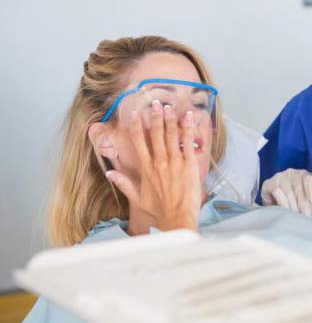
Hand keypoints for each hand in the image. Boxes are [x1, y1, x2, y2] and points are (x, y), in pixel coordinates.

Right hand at [106, 101, 200, 231]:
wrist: (177, 219)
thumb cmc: (159, 211)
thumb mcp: (137, 199)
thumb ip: (124, 184)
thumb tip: (110, 173)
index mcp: (146, 168)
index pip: (138, 142)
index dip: (135, 125)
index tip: (134, 113)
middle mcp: (159, 162)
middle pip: (155, 134)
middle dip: (155, 117)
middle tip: (155, 102)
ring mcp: (175, 162)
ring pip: (170, 135)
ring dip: (170, 119)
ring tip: (169, 106)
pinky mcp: (189, 165)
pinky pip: (188, 143)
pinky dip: (188, 129)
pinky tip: (189, 117)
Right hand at [261, 168, 311, 215]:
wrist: (287, 216)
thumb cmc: (305, 205)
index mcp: (306, 175)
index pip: (310, 178)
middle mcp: (292, 173)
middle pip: (299, 187)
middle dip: (303, 204)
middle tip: (304, 215)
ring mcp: (280, 177)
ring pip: (288, 191)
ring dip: (293, 206)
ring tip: (294, 214)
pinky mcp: (268, 184)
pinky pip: (277, 192)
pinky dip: (283, 203)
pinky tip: (284, 209)